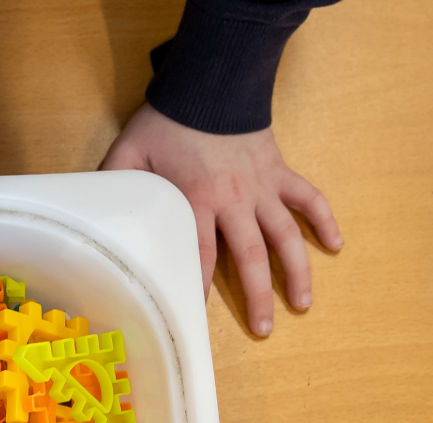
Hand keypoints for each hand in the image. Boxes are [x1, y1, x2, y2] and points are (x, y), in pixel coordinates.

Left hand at [100, 103, 342, 336]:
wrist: (211, 82)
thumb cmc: (168, 120)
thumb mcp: (130, 152)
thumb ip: (116, 185)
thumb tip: (95, 214)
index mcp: (196, 200)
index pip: (199, 255)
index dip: (199, 288)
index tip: (198, 318)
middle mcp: (235, 200)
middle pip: (251, 256)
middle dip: (258, 296)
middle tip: (265, 330)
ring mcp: (262, 187)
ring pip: (286, 235)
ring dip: (297, 271)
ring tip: (303, 303)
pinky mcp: (279, 172)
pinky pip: (308, 198)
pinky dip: (324, 220)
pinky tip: (336, 245)